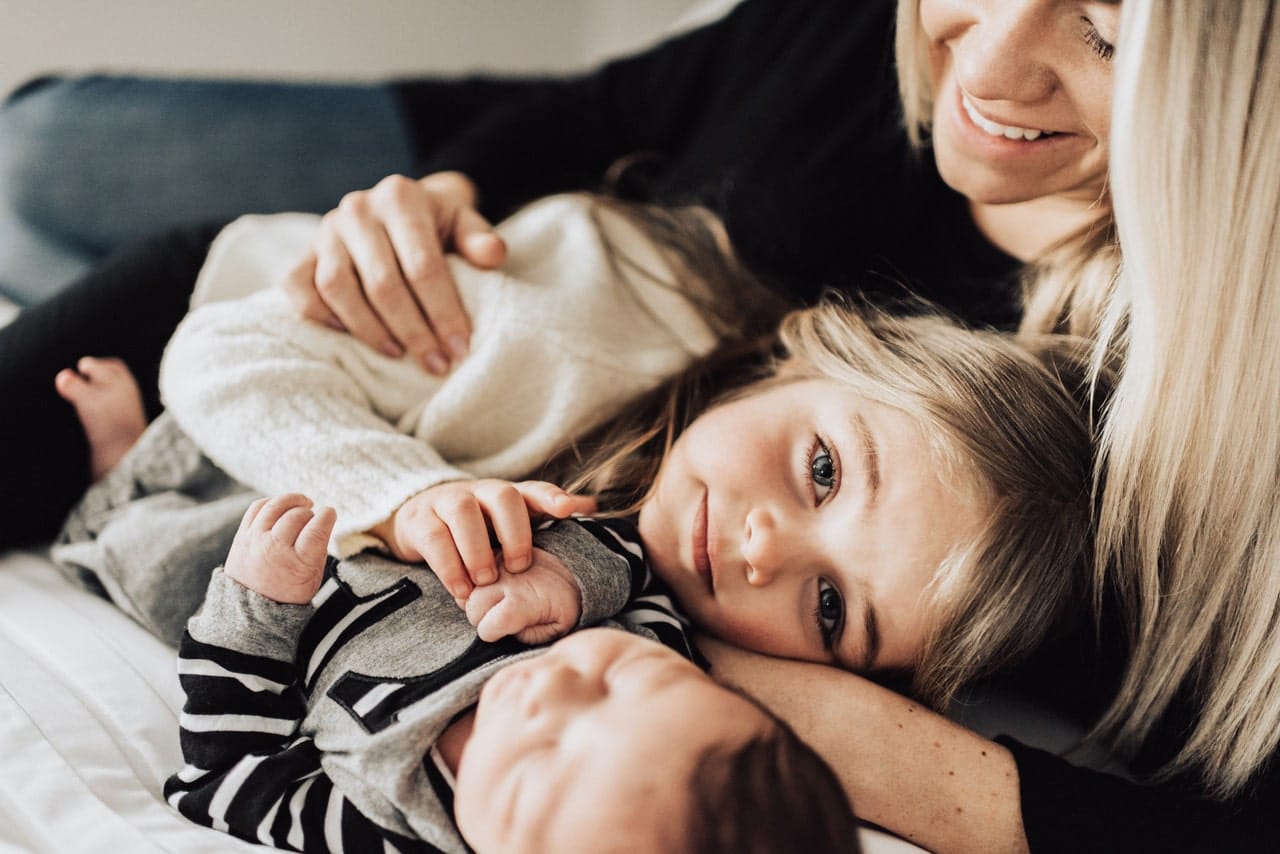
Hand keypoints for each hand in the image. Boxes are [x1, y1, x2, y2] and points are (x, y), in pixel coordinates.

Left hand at [224, 494, 335, 603]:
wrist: (250, 609)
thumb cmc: (288, 591)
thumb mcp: (314, 575)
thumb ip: (319, 546)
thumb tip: (322, 518)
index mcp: (297, 564)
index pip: (316, 529)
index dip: (327, 515)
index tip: (330, 513)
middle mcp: (273, 549)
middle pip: (297, 515)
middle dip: (310, 512)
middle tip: (314, 517)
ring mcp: (254, 540)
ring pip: (276, 506)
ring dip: (293, 500)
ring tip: (302, 503)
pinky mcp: (242, 535)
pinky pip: (258, 507)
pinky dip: (273, 502)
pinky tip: (283, 506)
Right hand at [280, 171, 507, 375]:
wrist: (399, 210)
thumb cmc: (438, 227)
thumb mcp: (465, 225)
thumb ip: (479, 239)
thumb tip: (494, 254)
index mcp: (400, 197)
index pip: (423, 265)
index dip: (443, 311)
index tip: (461, 348)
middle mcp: (357, 209)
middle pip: (382, 283)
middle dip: (413, 331)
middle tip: (435, 364)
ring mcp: (325, 231)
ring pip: (337, 288)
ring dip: (368, 330)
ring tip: (398, 355)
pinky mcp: (303, 253)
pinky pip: (298, 289)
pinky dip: (319, 317)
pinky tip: (350, 338)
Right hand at [371, 479, 595, 598]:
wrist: (418, 519)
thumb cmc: (476, 528)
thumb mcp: (509, 524)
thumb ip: (544, 517)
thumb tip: (592, 505)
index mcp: (508, 495)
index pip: (533, 490)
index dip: (552, 498)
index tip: (567, 511)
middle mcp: (480, 492)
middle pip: (502, 497)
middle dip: (515, 532)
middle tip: (518, 567)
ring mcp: (448, 501)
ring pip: (464, 513)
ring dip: (478, 550)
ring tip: (486, 582)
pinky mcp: (420, 520)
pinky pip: (436, 538)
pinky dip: (450, 567)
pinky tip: (462, 590)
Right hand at [464, 548, 580, 643]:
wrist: (570, 569)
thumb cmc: (561, 604)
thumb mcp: (556, 628)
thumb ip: (528, 637)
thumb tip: (502, 631)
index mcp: (522, 602)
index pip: (486, 628)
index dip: (490, 634)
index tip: (502, 631)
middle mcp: (506, 580)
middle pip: (472, 608)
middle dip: (480, 618)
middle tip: (496, 617)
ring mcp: (498, 563)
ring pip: (466, 589)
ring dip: (474, 600)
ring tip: (493, 603)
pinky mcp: (494, 553)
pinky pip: (469, 572)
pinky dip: (473, 583)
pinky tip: (489, 589)